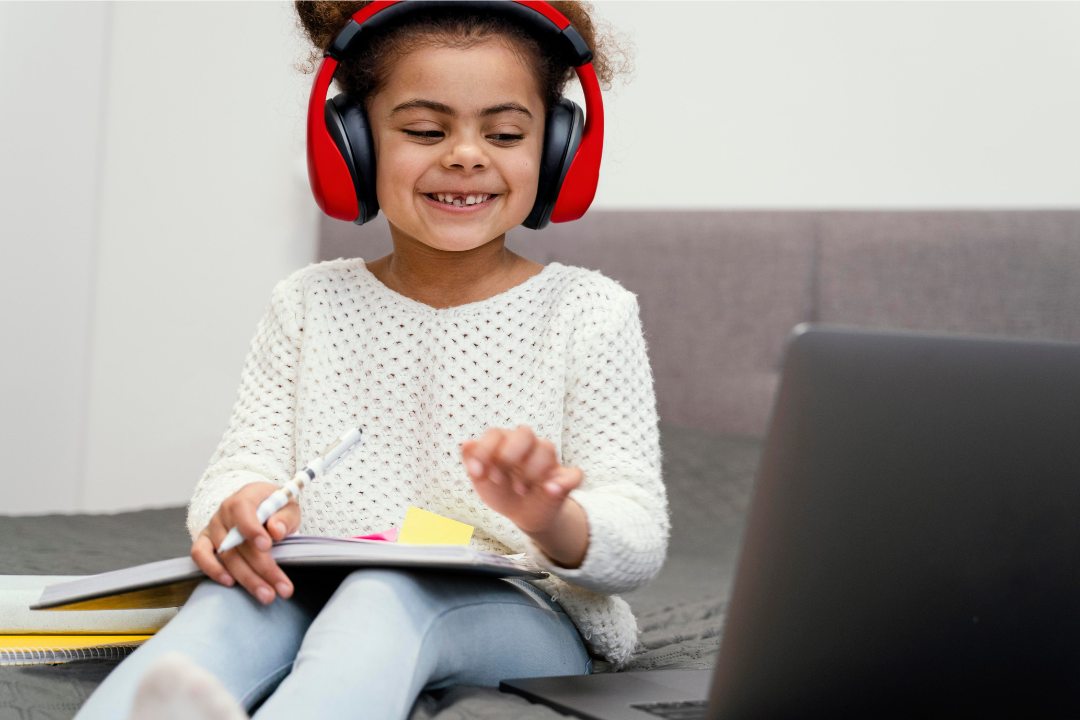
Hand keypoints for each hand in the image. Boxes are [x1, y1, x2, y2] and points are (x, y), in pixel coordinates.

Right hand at [190, 482, 300, 604]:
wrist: (259, 509)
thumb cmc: (275, 509)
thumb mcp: (288, 507)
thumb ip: (285, 517)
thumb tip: (276, 531)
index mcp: (246, 496)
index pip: (243, 509)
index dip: (252, 528)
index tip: (267, 546)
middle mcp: (225, 510)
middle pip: (239, 542)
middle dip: (262, 568)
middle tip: (282, 588)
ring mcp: (213, 526)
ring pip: (226, 555)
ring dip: (247, 578)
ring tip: (266, 594)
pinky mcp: (205, 541)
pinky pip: (200, 556)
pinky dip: (213, 570)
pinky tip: (230, 583)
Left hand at [462, 426, 588, 566]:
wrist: (523, 514)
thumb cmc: (501, 491)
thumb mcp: (482, 481)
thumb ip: (473, 462)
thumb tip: (467, 443)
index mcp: (505, 443)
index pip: (496, 433)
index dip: (484, 450)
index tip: (476, 472)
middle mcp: (528, 447)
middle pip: (524, 432)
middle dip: (510, 453)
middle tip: (499, 477)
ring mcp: (548, 461)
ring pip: (546, 448)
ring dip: (531, 469)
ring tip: (520, 490)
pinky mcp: (564, 479)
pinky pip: (574, 474)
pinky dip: (564, 482)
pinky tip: (550, 491)